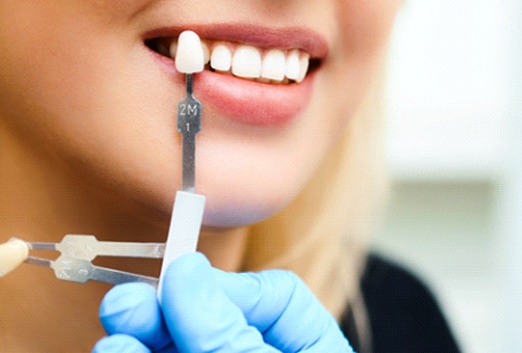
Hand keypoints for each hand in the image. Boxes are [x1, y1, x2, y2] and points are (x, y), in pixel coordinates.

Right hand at [93, 252, 353, 351]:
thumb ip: (227, 332)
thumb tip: (188, 271)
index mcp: (311, 350)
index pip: (277, 298)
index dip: (229, 284)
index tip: (183, 280)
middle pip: (216, 321)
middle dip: (169, 308)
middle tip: (127, 303)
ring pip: (181, 346)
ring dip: (145, 335)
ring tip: (116, 328)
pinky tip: (118, 350)